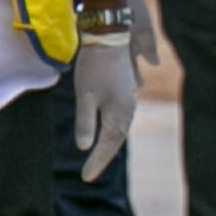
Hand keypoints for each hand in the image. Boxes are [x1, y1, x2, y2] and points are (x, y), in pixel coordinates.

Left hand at [72, 39, 138, 180]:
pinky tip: (106, 132)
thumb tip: (85, 147)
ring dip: (108, 144)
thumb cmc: (94, 66)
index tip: (85, 177)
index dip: (96, 162)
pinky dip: (112, 130)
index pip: (107, 145)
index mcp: (120, 113)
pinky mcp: (126, 91)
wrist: (109, 37)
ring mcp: (130, 100)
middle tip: (89, 173)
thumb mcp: (85, 95)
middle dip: (103, 156)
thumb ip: (85, 122)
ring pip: (119, 129)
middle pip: (116, 140)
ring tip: (97, 158)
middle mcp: (129, 110)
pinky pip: (120, 118)